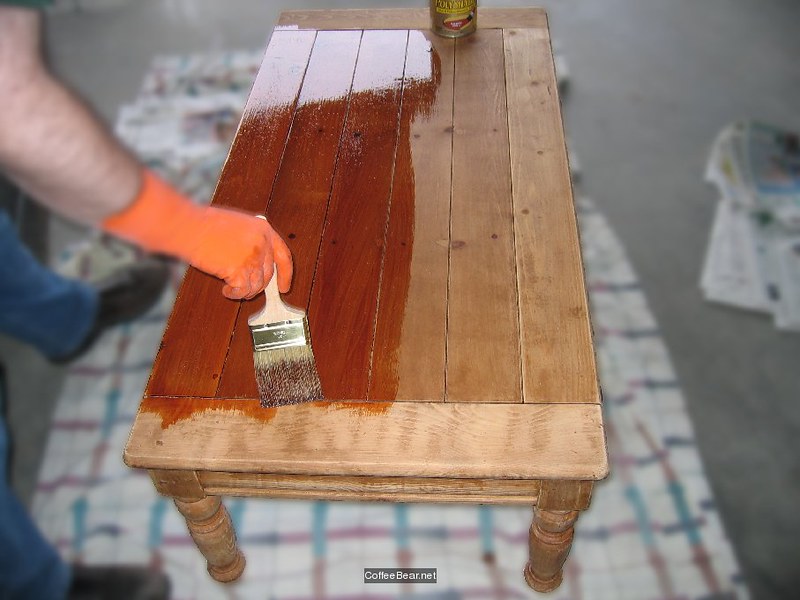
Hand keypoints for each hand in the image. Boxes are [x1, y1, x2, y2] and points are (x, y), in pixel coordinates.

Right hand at [102, 170, 292, 298]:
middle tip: (245, 288)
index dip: (286, 275)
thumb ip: (252, 239)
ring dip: (244, 291)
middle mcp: (262, 244)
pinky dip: (234, 294)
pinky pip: (242, 291)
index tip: (284, 287)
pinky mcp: (239, 271)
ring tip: (231, 287)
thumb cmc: (205, 223)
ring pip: (256, 286)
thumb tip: (255, 258)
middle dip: (258, 286)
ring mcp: (252, 258)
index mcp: (264, 230)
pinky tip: (226, 290)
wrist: (189, 227)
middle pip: (268, 275)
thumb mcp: (238, 224)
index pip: (284, 256)